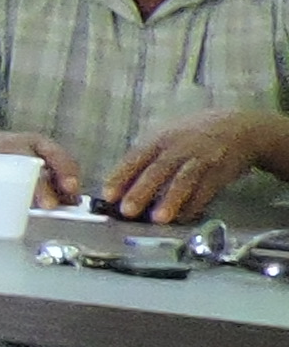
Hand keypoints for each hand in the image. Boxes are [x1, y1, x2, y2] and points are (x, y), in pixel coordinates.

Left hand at [99, 112, 280, 223]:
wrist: (238, 127)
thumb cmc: (191, 136)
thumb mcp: (166, 137)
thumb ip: (144, 159)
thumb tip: (120, 185)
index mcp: (159, 139)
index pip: (135, 157)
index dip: (121, 176)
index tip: (107, 195)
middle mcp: (179, 148)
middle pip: (158, 170)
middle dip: (142, 191)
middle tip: (127, 211)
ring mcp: (200, 159)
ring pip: (183, 180)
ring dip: (171, 200)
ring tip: (158, 218)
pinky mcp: (220, 171)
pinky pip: (206, 190)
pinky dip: (194, 205)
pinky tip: (183, 218)